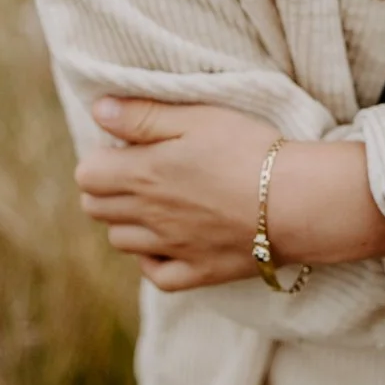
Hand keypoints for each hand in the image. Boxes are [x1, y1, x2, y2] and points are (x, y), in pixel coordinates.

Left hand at [75, 98, 273, 291]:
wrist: (297, 201)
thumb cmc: (250, 150)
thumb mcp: (196, 117)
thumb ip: (142, 115)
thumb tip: (97, 109)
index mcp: (144, 175)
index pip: (86, 174)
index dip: (103, 157)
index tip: (130, 148)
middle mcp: (149, 216)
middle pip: (96, 209)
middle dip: (108, 188)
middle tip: (143, 172)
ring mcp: (172, 248)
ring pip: (120, 242)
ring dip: (128, 221)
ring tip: (160, 203)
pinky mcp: (198, 272)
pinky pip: (156, 275)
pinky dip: (153, 260)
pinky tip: (170, 242)